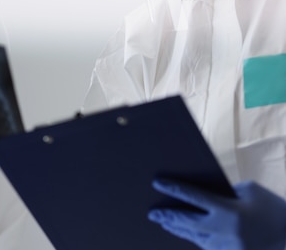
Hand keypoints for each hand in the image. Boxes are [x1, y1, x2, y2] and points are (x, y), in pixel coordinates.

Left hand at [148, 178, 285, 249]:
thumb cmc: (272, 209)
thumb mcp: (250, 192)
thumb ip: (225, 191)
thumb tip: (202, 194)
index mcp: (229, 210)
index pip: (193, 197)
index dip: (174, 189)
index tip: (157, 183)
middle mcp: (224, 230)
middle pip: (187, 221)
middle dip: (168, 216)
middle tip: (152, 213)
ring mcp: (227, 246)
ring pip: (194, 236)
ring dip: (177, 229)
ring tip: (164, 223)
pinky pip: (206, 246)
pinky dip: (193, 238)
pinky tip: (183, 233)